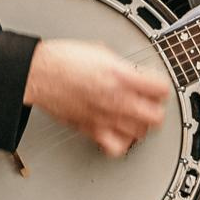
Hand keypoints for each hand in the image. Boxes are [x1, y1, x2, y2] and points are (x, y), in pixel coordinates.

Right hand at [23, 39, 170, 156]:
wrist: (37, 73)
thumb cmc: (61, 60)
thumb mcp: (99, 51)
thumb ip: (121, 65)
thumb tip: (131, 72)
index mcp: (120, 75)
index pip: (161, 89)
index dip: (161, 87)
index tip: (155, 86)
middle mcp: (116, 99)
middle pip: (156, 117)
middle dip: (155, 109)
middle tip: (148, 103)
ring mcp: (104, 117)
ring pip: (140, 133)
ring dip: (140, 125)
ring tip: (134, 117)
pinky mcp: (90, 129)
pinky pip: (116, 147)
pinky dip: (121, 143)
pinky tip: (118, 133)